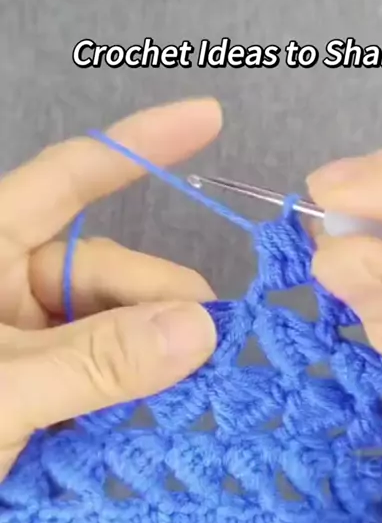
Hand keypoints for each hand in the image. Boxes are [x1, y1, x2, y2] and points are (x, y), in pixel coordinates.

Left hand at [0, 98, 220, 481]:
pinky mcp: (35, 384)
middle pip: (103, 270)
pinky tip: (162, 405)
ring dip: (151, 352)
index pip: (67, 178)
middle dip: (161, 300)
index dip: (138, 146)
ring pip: (107, 326)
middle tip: (218, 342)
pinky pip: (97, 370)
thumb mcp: (3, 390)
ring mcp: (20, 337)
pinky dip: (130, 387)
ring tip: (198, 384)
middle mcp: (4, 283)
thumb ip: (95, 360)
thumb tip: (200, 328)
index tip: (208, 117)